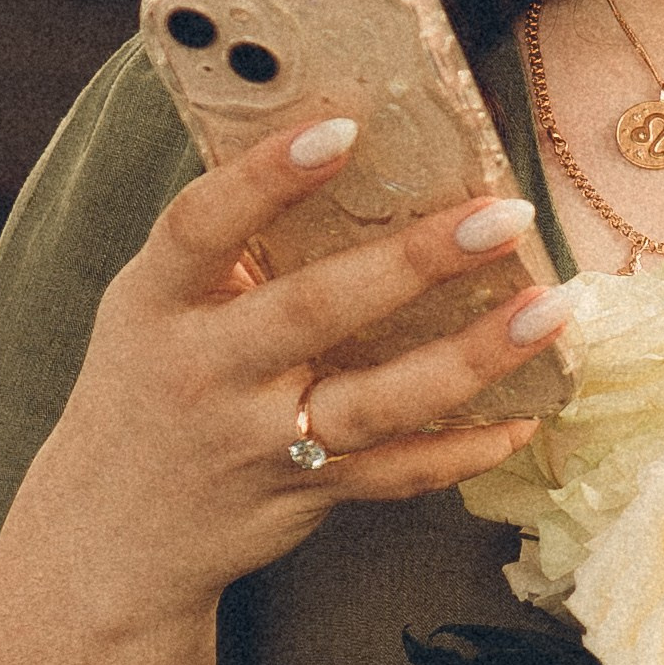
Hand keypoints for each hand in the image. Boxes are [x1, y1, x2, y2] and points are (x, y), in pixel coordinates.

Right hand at [36, 120, 572, 629]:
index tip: (342, 131)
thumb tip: (344, 149)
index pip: (201, 225)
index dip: (267, 176)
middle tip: (502, 217)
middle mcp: (206, 371)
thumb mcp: (157, 306)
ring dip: (472, 357)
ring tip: (550, 311)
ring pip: (377, 401)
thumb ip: (229, 245)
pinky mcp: (304, 494)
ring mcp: (257, 441)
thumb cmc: (153, 385)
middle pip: (316, 310)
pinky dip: (463, 450)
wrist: (114, 533)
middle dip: (415, 261)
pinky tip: (526, 416)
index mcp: (158, 303)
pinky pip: (397, 475)